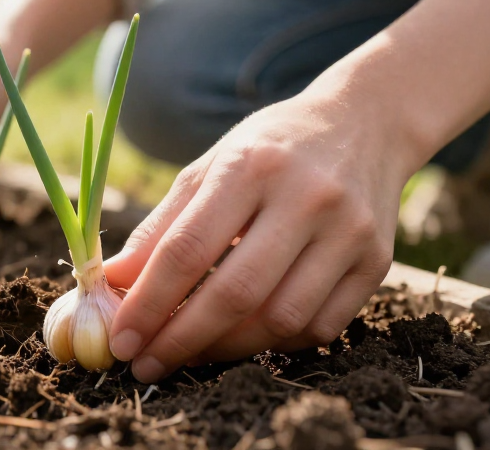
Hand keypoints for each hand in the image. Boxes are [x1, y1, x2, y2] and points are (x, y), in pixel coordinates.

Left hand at [103, 93, 415, 382]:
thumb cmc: (270, 150)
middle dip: (181, 338)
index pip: (189, 248)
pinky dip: (274, 343)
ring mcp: (349, 232)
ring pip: (280, 319)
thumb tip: (112, 282)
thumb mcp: (210, 167)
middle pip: (235, 292)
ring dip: (226, 349)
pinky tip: (243, 338)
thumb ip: (161, 225)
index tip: (122, 338)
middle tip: (146, 365)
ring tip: (189, 354)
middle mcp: (307, 198)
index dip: (150, 301)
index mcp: (251, 166)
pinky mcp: (377, 263)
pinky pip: (320, 327)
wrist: (365, 124)